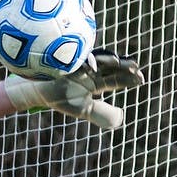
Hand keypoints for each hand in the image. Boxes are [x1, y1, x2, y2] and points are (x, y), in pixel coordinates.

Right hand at [4, 50, 144, 128]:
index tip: (141, 80)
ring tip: (120, 63)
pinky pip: (79, 58)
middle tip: (135, 68)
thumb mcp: (83, 109)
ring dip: (110, 61)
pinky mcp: (67, 60)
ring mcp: (80, 64)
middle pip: (112, 67)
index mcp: (96, 83)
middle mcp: (91, 72)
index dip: (128, 79)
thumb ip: (101, 113)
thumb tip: (121, 118)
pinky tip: (93, 67)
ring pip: (99, 59)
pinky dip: (87, 62)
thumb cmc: (59, 98)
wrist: (35, 92)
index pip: (116, 79)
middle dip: (124, 67)